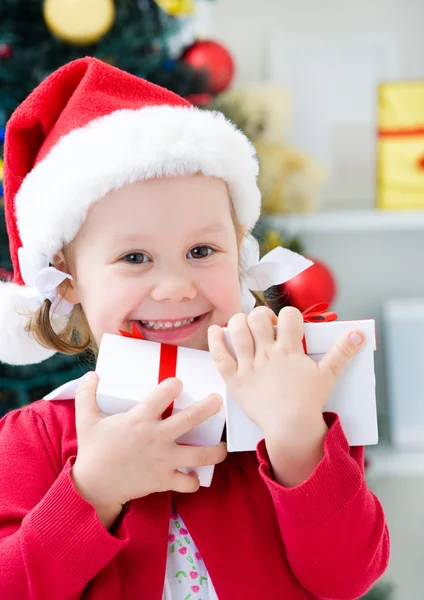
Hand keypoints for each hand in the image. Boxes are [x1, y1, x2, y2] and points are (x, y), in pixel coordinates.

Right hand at [72, 374, 226, 527]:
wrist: (92, 486)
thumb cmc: (92, 450)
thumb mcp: (85, 419)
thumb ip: (86, 394)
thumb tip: (91, 373)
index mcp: (139, 419)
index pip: (164, 394)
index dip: (174, 385)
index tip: (178, 383)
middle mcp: (156, 437)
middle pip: (191, 419)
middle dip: (209, 407)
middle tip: (219, 400)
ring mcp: (163, 460)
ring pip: (199, 454)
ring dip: (216, 450)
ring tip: (223, 445)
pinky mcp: (164, 480)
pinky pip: (188, 482)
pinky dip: (195, 480)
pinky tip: (196, 475)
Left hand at [208, 306, 364, 485]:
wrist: (290, 428)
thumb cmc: (308, 402)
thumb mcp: (328, 375)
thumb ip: (342, 352)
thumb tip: (359, 334)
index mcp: (290, 351)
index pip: (289, 316)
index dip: (289, 314)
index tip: (288, 324)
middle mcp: (268, 354)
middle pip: (258, 318)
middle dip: (261, 315)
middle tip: (264, 326)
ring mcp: (249, 366)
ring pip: (238, 331)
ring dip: (239, 322)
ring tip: (243, 326)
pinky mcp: (235, 379)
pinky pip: (220, 355)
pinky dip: (215, 340)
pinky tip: (216, 331)